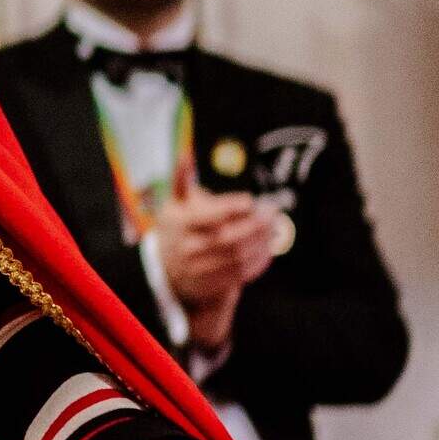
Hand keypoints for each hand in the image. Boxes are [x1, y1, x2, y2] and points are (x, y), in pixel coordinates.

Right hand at [151, 167, 280, 351]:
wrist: (164, 270)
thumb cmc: (175, 229)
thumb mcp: (173, 204)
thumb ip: (182, 180)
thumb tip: (185, 155)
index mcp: (178, 224)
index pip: (211, 216)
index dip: (233, 208)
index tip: (251, 201)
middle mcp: (187, 248)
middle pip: (229, 238)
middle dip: (255, 225)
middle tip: (273, 213)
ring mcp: (199, 269)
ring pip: (238, 256)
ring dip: (261, 242)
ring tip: (274, 228)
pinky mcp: (212, 284)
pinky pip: (241, 273)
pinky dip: (258, 261)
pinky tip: (268, 248)